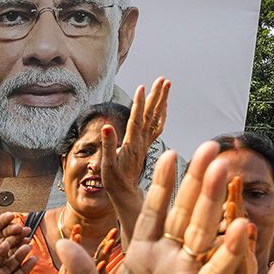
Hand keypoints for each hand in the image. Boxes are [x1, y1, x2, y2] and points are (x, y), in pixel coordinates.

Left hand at [0, 193, 29, 273]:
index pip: (1, 221)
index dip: (6, 219)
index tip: (10, 215)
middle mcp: (0, 237)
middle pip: (10, 231)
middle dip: (15, 229)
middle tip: (19, 227)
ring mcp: (4, 247)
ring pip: (14, 241)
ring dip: (21, 238)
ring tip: (25, 235)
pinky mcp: (6, 258)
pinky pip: (14, 253)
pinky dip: (20, 250)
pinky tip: (24, 246)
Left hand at [56, 143, 254, 273]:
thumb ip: (81, 273)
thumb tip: (61, 241)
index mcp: (142, 255)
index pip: (153, 212)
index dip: (162, 185)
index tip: (170, 153)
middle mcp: (168, 259)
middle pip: (184, 212)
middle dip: (197, 181)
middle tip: (211, 147)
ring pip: (201, 232)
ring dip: (213, 202)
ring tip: (225, 169)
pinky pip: (212, 272)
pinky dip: (225, 251)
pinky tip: (239, 227)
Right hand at [104, 77, 169, 197]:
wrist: (126, 193)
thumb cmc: (114, 181)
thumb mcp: (107, 165)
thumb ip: (108, 145)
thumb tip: (107, 126)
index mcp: (131, 143)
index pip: (136, 119)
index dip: (138, 103)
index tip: (141, 87)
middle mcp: (141, 141)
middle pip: (150, 114)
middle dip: (157, 96)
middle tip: (162, 79)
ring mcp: (145, 142)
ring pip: (156, 118)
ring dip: (161, 101)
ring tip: (166, 85)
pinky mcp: (146, 145)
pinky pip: (157, 127)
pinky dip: (161, 114)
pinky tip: (164, 106)